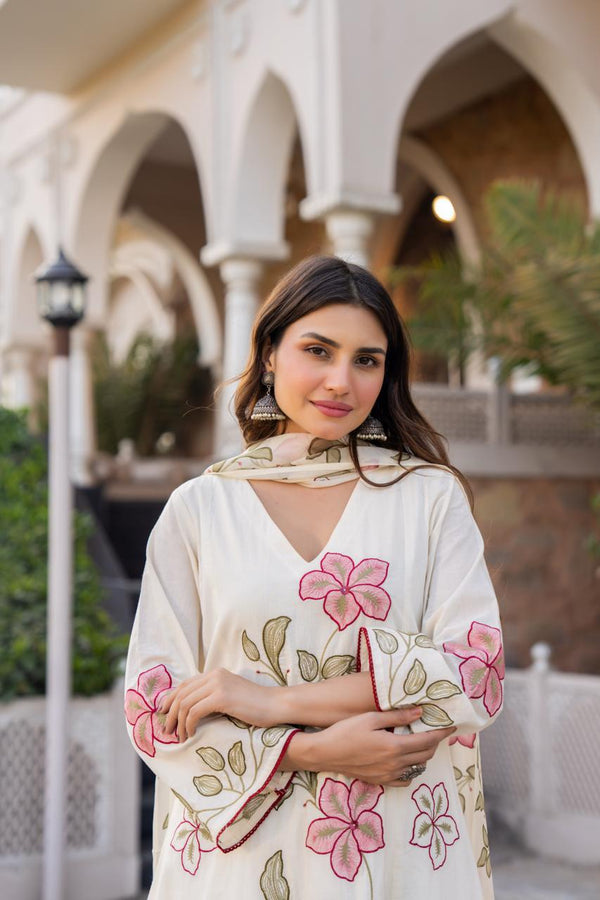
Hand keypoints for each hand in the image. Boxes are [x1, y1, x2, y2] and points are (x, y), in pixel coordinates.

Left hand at [160, 668, 280, 740]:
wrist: (275, 705)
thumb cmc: (256, 706)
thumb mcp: (231, 696)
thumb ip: (214, 696)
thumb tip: (192, 710)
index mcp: (215, 673)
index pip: (184, 685)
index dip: (170, 700)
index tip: (163, 715)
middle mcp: (214, 675)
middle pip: (181, 693)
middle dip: (170, 713)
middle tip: (167, 730)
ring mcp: (218, 684)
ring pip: (185, 703)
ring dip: (178, 722)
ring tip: (179, 737)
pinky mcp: (222, 697)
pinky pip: (194, 711)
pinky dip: (189, 724)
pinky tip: (191, 734)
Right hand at [286, 708, 454, 785]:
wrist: (324, 753)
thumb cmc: (345, 731)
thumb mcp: (370, 718)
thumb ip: (397, 716)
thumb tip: (420, 712)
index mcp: (394, 746)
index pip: (427, 741)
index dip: (442, 733)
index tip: (452, 726)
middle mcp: (395, 764)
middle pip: (425, 755)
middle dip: (435, 743)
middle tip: (438, 731)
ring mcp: (388, 775)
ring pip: (417, 767)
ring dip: (424, 755)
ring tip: (423, 742)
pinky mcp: (380, 781)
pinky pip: (404, 779)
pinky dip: (412, 770)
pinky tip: (407, 760)